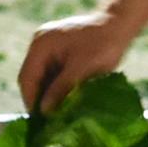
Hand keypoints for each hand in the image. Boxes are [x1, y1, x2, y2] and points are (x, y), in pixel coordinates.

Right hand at [16, 10, 136, 114]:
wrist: (121, 24)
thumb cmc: (103, 45)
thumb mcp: (81, 70)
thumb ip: (60, 89)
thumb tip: (43, 110)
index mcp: (41, 45)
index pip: (26, 78)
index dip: (31, 101)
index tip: (40, 122)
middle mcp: (40, 44)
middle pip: (32, 78)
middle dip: (41, 99)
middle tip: (50, 121)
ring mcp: (50, 46)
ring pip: (43, 77)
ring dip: (50, 94)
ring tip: (59, 114)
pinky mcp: (60, 50)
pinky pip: (53, 72)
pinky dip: (58, 86)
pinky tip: (67, 99)